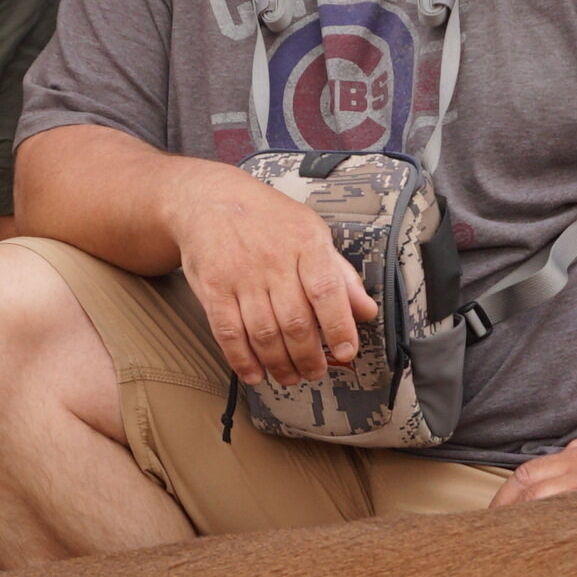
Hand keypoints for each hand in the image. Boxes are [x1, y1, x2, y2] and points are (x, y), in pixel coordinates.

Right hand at [162, 165, 370, 385]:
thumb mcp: (311, 232)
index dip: (339, 326)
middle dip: (309, 357)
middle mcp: (273, 260)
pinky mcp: (213, 290)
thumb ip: (340, 274)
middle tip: (316, 371)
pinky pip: (229, 333)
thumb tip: (366, 310)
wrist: (210, 200)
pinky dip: (243, 360)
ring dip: (280, 364)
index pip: (327, 291)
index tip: (347, 350)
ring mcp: (241, 276)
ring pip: (264, 333)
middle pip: (295, 321)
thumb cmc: (267, 218)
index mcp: (305, 243)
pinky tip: (255, 373)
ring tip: (290, 376)